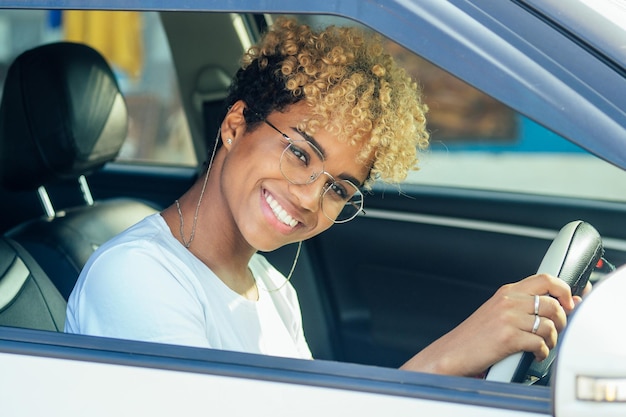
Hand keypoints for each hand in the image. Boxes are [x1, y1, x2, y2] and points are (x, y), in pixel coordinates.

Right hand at [400, 273, 576, 376]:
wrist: (453, 352)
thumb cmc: (476, 336)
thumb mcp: (498, 312)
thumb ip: (526, 305)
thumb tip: (565, 304)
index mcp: (506, 292)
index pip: (546, 279)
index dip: (564, 290)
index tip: (569, 304)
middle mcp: (508, 301)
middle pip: (553, 302)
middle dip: (562, 319)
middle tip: (555, 330)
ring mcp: (508, 318)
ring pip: (550, 323)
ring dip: (552, 339)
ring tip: (542, 345)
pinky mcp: (508, 337)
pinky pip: (540, 342)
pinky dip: (541, 352)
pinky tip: (533, 354)